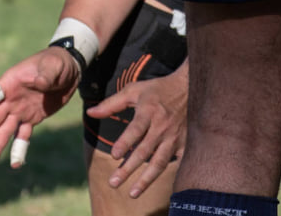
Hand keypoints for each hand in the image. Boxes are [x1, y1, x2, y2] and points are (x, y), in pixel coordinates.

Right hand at [0, 48, 79, 167]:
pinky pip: (23, 136)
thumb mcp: (52, 65)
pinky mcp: (32, 119)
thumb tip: (40, 83)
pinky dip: (19, 149)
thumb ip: (45, 74)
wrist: (68, 70)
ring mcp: (20, 110)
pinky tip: (16, 164)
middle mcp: (11, 98)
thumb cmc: (55, 62)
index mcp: (10, 82)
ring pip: (5, 129)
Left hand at [88, 67, 187, 197]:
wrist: (190, 88)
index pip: (135, 130)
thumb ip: (111, 104)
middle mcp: (161, 126)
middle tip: (113, 183)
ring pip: (159, 162)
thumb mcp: (133, 91)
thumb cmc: (157, 90)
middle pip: (143, 151)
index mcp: (148, 111)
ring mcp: (174, 137)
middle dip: (128, 168)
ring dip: (146, 179)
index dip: (125, 143)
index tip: (114, 156)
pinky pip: (178, 163)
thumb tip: (90, 113)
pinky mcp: (185, 144)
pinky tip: (158, 186)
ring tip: (132, 193)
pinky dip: (171, 176)